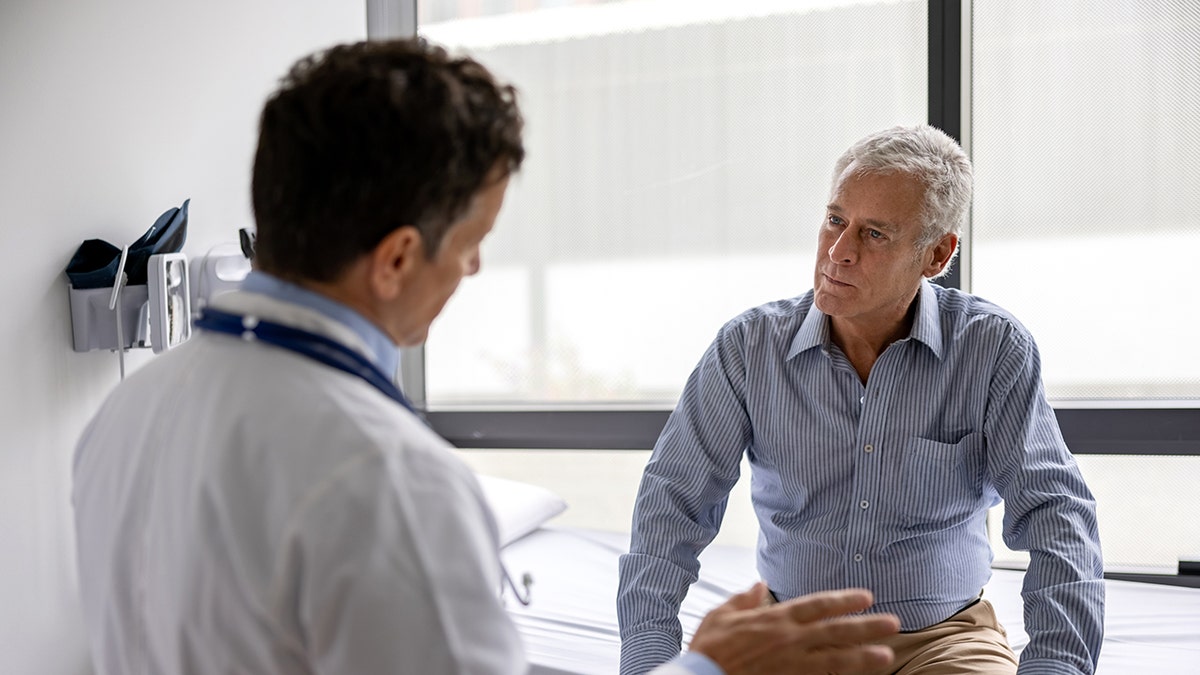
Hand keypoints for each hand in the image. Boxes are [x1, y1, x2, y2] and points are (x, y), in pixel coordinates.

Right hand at [687, 583, 898, 674]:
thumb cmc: (708, 648)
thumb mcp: (721, 615)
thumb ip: (743, 600)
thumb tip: (758, 585)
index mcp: (775, 619)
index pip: (817, 605)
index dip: (843, 600)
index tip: (866, 597)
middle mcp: (788, 640)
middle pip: (835, 630)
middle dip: (866, 626)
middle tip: (893, 624)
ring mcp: (791, 664)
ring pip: (835, 659)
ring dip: (863, 657)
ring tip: (887, 655)